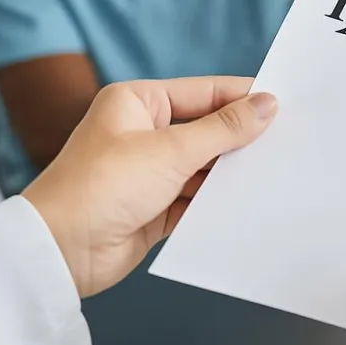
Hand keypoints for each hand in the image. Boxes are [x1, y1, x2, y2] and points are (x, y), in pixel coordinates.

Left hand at [22, 77, 277, 297]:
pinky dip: (217, 201)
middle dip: (241, 138)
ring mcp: (149, 171)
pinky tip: (247, 202)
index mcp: (138, 102)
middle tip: (286, 140)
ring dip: (231, 173)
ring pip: (205, 166)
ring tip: (273, 172)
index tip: (285, 103)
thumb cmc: (101, 186)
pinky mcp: (154, 207)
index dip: (243, 98)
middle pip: (207, 129)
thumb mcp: (171, 150)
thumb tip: (267, 104)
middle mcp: (143, 132)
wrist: (58, 252)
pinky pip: (196, 199)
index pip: (204, 92)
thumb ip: (224, 129)